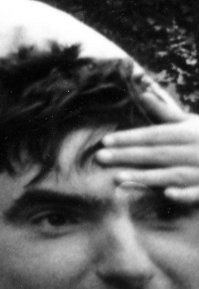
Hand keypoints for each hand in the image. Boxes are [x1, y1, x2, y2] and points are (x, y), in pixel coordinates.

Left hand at [97, 81, 198, 201]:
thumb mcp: (191, 123)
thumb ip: (166, 113)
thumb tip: (143, 94)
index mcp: (188, 133)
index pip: (154, 135)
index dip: (129, 138)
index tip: (105, 141)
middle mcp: (195, 150)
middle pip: (157, 153)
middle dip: (128, 155)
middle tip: (100, 158)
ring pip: (173, 173)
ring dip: (146, 176)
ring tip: (117, 178)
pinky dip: (185, 193)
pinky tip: (167, 194)